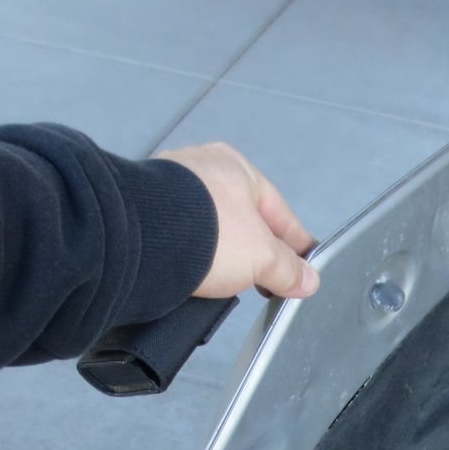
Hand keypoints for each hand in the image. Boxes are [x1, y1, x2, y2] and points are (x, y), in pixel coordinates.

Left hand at [156, 142, 319, 299]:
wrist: (141, 241)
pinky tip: (196, 274)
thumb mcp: (263, 257)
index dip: (296, 244)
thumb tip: (307, 280)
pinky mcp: (145, 212)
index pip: (279, 212)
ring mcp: (169, 188)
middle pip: (243, 219)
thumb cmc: (208, 232)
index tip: (304, 266)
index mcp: (237, 167)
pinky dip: (192, 254)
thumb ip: (288, 269)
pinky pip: (180, 236)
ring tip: (228, 282)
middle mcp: (201, 168)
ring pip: (210, 227)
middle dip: (256, 251)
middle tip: (268, 282)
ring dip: (222, 254)